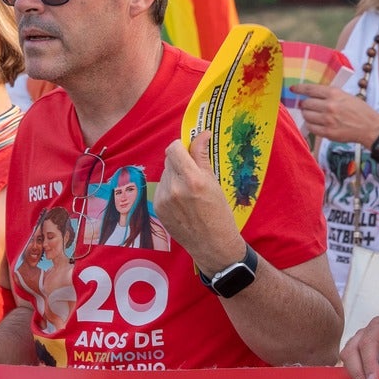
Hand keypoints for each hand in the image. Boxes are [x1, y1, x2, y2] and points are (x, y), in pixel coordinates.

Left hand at [156, 131, 243, 273]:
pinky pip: (162, 188)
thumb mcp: (214, 183)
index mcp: (192, 179)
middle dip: (180, 161)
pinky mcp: (158, 208)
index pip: (174, 148)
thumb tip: (202, 134)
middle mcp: (174, 188)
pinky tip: (183, 201)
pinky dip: (171, 189)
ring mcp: (164, 199)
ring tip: (189, 190)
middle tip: (193, 172)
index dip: (181, 146)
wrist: (212, 244)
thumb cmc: (219, 214)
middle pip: (169, 160)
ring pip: (165, 173)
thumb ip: (202, 157)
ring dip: (175, 175)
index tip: (189, 149)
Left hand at [290, 83, 378, 146]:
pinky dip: (311, 125)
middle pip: (306, 104)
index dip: (299, 89)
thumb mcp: (346, 96)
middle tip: (307, 106)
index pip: (310, 89)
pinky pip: (311, 128)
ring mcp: (328, 120)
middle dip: (305, 104)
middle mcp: (330, 106)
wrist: (370, 127)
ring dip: (307, 115)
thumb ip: (330, 95)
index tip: (293, 89)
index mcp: (335, 94)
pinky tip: (316, 123)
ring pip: (307, 116)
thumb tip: (313, 95)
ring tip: (313, 115)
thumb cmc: (360, 111)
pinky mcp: (328, 132)